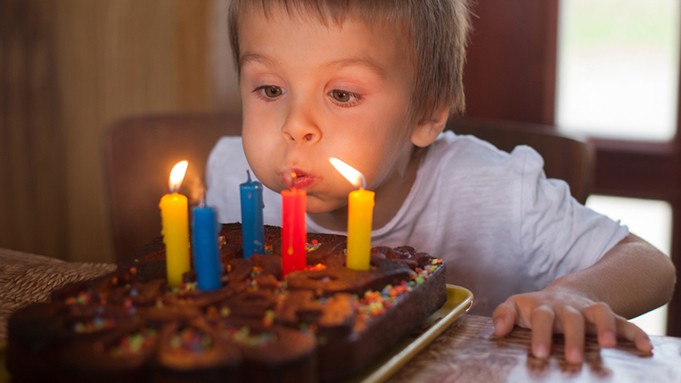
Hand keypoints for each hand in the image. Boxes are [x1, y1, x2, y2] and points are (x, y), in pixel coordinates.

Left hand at [491, 288, 652, 363]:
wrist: (565, 293)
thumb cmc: (535, 307)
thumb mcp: (516, 305)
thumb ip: (503, 314)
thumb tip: (497, 331)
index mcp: (544, 307)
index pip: (541, 317)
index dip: (540, 334)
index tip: (538, 353)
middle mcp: (568, 308)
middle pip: (571, 318)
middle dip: (572, 338)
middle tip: (572, 359)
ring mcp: (589, 311)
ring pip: (601, 313)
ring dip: (605, 328)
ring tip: (608, 346)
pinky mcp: (608, 317)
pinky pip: (625, 322)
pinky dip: (636, 334)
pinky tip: (646, 348)